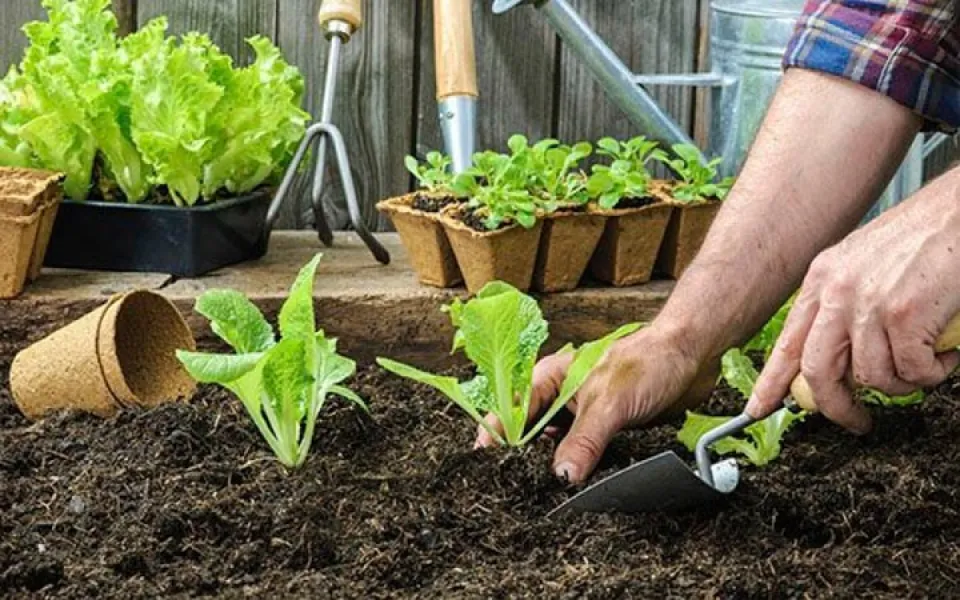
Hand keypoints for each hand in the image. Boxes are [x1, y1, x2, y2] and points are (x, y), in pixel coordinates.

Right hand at [474, 326, 717, 483]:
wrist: (690, 357)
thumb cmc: (648, 361)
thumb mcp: (609, 404)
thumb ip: (584, 441)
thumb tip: (562, 477)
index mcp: (549, 379)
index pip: (511, 411)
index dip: (497, 437)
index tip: (487, 465)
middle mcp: (560, 398)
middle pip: (529, 434)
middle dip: (523, 459)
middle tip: (517, 488)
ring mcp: (580, 415)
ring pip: (555, 448)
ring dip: (552, 467)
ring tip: (543, 492)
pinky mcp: (602, 431)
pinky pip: (581, 456)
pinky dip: (577, 470)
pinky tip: (576, 486)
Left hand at [747, 174, 959, 431]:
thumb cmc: (926, 237)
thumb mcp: (865, 266)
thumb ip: (844, 306)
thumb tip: (839, 359)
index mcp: (822, 279)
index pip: (787, 343)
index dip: (771, 382)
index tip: (757, 410)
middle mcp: (837, 290)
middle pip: (818, 371)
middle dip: (837, 407)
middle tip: (857, 422)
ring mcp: (869, 302)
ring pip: (872, 377)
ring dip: (902, 384)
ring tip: (925, 365)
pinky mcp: (906, 314)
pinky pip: (912, 371)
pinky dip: (933, 373)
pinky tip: (946, 355)